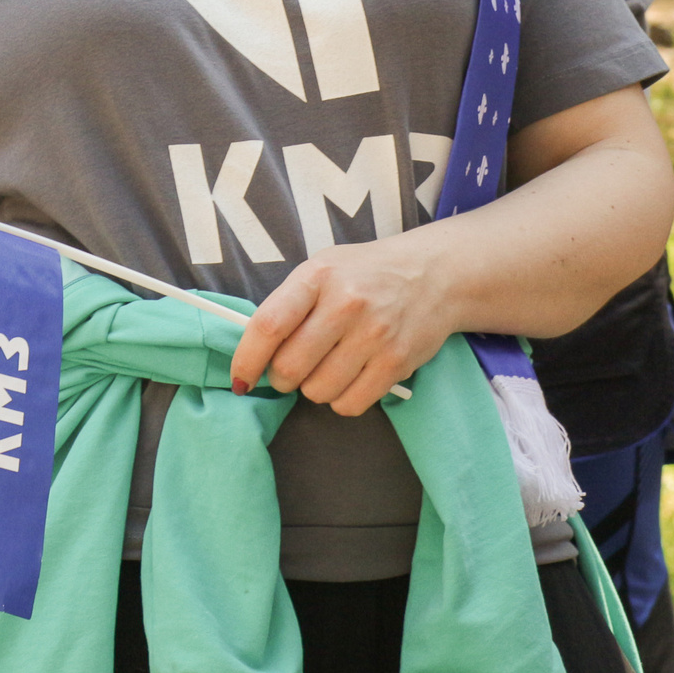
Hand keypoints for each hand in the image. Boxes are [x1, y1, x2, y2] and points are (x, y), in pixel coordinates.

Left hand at [229, 238, 452, 417]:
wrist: (434, 274)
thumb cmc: (365, 273)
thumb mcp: (322, 269)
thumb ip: (288, 304)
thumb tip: (253, 351)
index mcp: (317, 277)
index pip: (269, 326)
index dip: (246, 359)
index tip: (239, 378)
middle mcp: (346, 305)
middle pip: (291, 366)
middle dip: (280, 378)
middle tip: (287, 370)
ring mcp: (374, 335)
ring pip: (318, 390)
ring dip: (312, 388)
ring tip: (324, 368)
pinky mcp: (397, 362)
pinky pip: (351, 403)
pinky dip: (341, 400)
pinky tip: (348, 379)